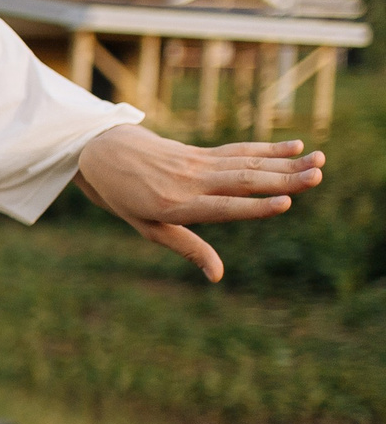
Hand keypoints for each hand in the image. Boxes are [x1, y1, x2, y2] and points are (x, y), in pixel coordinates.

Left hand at [75, 125, 323, 282]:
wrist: (104, 153)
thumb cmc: (126, 198)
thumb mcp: (149, 229)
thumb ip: (187, 248)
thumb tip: (217, 276)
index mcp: (174, 205)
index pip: (220, 208)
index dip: (253, 207)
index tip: (285, 203)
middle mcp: (189, 182)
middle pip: (242, 181)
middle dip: (282, 180)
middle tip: (317, 177)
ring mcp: (197, 164)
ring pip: (246, 163)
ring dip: (285, 162)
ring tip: (318, 161)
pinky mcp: (201, 152)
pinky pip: (239, 151)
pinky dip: (267, 148)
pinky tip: (295, 146)